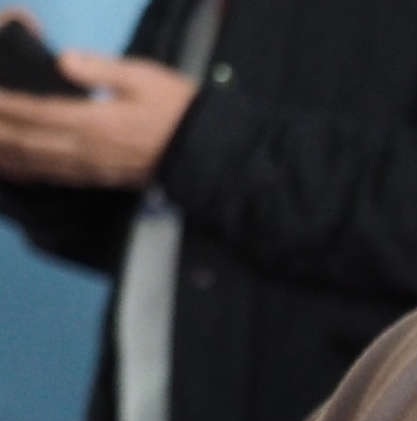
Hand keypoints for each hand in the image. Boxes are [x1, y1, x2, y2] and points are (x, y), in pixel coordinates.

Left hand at [0, 47, 194, 188]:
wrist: (207, 150)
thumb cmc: (177, 108)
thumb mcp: (143, 77)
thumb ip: (101, 68)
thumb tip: (62, 59)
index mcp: (95, 120)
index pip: (38, 110)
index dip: (8, 104)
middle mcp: (87, 148)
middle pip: (29, 140)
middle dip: (1, 131)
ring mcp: (92, 166)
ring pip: (37, 161)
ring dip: (9, 153)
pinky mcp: (99, 176)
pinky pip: (55, 175)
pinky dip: (28, 171)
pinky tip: (13, 166)